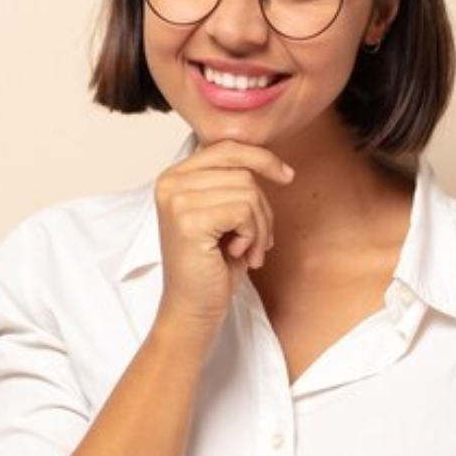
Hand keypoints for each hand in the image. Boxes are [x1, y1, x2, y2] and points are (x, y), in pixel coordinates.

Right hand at [152, 141, 294, 333]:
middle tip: (258, 242)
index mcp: (174, 177)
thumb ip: (232, 182)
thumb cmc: (211, 266)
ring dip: (260, 227)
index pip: (226, 147)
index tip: (286, 176)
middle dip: (263, 209)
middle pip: (242, 171)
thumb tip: (267, 158)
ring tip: (248, 252)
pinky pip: (244, 211)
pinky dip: (252, 236)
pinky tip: (238, 255)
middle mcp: (169, 183)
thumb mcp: (223, 215)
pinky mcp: (189, 220)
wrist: (193, 309)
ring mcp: (177, 200)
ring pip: (248, 191)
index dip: (261, 158)